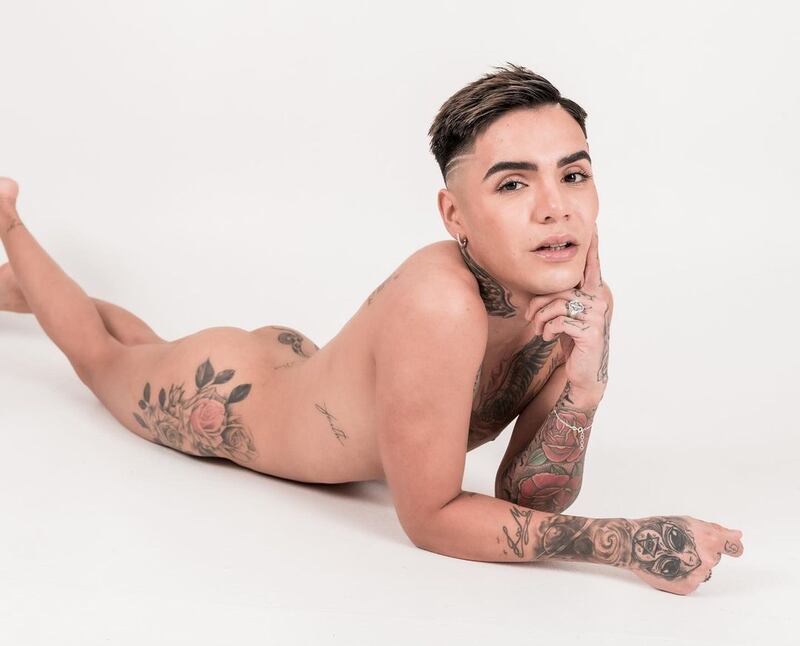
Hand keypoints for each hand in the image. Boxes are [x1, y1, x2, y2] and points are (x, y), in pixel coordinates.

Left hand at [525, 223, 612, 395]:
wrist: (583, 371)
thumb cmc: (571, 339)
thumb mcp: (565, 314)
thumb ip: (560, 298)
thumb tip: (539, 289)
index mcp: (595, 292)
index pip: (592, 266)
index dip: (592, 248)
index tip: (594, 226)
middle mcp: (600, 300)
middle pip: (561, 287)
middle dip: (539, 302)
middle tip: (529, 316)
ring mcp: (597, 315)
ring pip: (557, 304)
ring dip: (540, 318)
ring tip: (538, 328)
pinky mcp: (590, 331)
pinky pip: (559, 321)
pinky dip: (547, 329)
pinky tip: (547, 337)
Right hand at [627, 515, 743, 594]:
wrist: (634, 544)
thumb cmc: (657, 528)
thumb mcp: (687, 521)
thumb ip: (715, 529)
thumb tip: (737, 535)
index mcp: (710, 539)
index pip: (735, 547)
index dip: (732, 546)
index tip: (730, 547)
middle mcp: (708, 559)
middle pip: (714, 557)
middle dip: (702, 552)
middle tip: (680, 546)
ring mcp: (698, 575)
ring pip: (703, 570)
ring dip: (693, 564)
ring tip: (671, 556)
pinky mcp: (688, 587)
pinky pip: (693, 581)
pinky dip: (683, 575)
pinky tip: (669, 566)